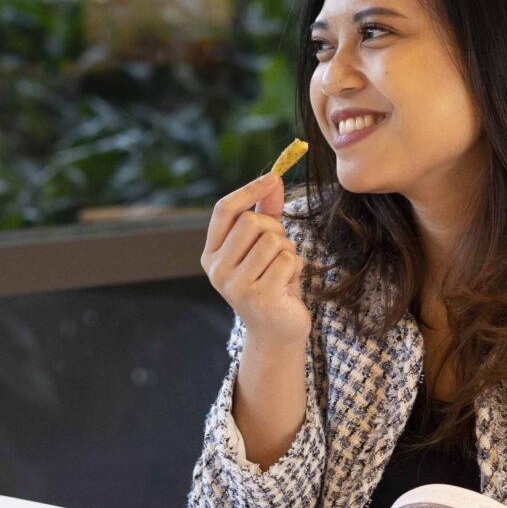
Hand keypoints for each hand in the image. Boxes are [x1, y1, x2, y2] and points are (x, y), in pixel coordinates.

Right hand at [201, 172, 309, 344]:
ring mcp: (235, 286)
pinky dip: (295, 267)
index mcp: (211, 254)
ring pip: (273, 240)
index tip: (273, 178)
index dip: (249, 189)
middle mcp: (216, 270)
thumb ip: (265, 211)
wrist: (277, 330)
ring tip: (283, 270)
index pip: (224, 209)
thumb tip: (273, 177)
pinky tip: (288, 284)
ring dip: (288, 251)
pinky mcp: (259, 297)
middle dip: (275, 229)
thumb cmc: (270, 281)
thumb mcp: (263, 245)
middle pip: (251, 221)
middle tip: (279, 249)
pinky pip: (287, 260)